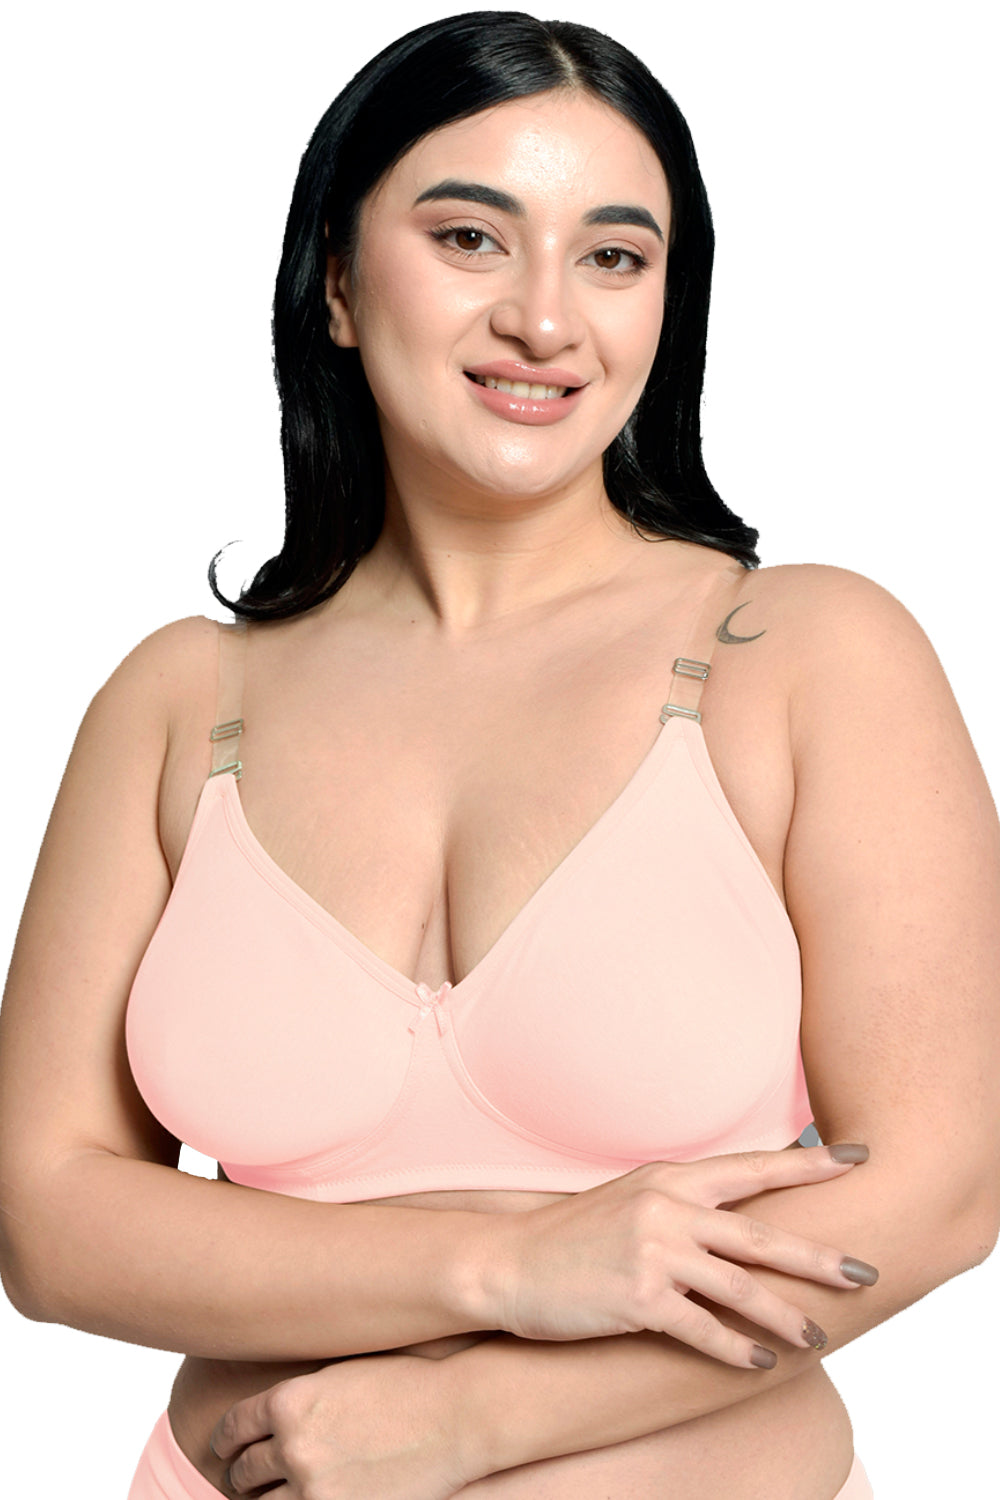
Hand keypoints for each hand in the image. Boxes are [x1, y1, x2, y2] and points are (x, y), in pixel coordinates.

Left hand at [210, 1354, 472, 1499]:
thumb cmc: (406, 1386)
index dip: (226, 1440)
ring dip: (264, 1499)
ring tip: (269, 1496)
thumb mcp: (342, 1373)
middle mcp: (292, 1445)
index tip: (226, 1447)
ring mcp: (312, 1486)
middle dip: (243, 1473)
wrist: (455, 1417)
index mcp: (289, 1400)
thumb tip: (274, 1413)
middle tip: (244, 1475)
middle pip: (244, 1470)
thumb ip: (302, 1395)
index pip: (233, 1427)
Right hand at [483, 1144, 876, 1366]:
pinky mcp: (636, 1298)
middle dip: (818, 1255)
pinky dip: (735, 1348)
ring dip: (785, 1315)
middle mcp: (667, 1207)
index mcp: (670, 1178)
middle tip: (864, 1271)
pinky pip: (701, 1328)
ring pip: (740, 1286)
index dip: (808, 1163)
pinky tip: (761, 1362)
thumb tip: (742, 1208)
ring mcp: (652, 1252)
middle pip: (762, 1233)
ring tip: (819, 1335)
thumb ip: (685, 1199)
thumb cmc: (574, 1235)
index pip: (753, 1167)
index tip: (856, 1158)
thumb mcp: (633, 1198)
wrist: (508, 1262)